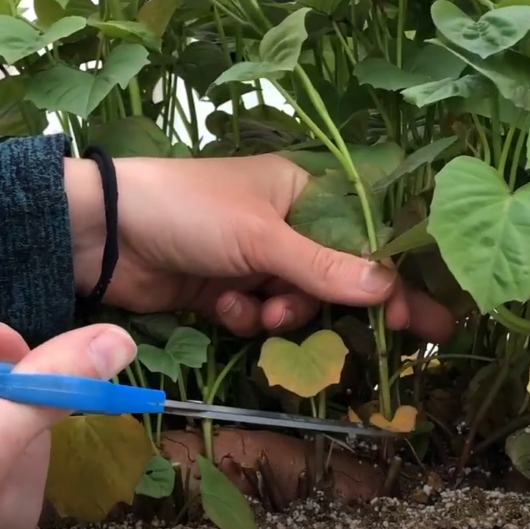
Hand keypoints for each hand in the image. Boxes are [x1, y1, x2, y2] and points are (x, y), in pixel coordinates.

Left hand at [67, 155, 452, 342]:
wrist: (105, 231)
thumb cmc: (191, 211)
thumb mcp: (262, 237)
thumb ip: (324, 268)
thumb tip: (390, 288)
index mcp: (301, 190)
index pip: (363, 234)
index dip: (392, 275)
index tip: (423, 317)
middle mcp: (283, 223)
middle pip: (334, 274)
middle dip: (335, 303)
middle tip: (384, 338)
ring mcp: (253, 257)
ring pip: (296, 301)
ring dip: (281, 312)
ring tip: (256, 307)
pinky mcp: (225, 287)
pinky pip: (258, 313)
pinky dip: (245, 315)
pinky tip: (221, 304)